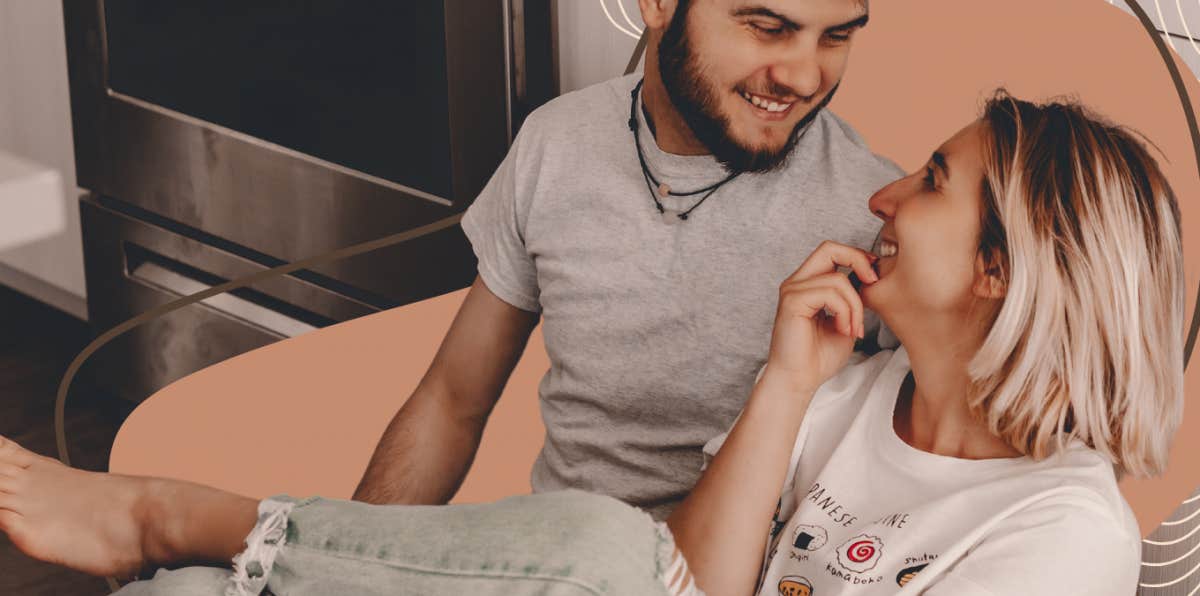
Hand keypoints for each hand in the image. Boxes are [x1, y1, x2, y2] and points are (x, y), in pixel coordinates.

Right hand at [764, 241, 878, 392]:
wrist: (799, 381)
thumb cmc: (819, 357)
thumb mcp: (845, 321)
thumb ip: (852, 298)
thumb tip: (870, 277)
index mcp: (807, 284)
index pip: (831, 251)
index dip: (856, 257)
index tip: (874, 278)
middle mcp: (796, 283)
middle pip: (829, 248)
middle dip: (858, 261)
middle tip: (873, 284)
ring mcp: (792, 291)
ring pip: (838, 279)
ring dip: (855, 306)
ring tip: (853, 329)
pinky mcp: (792, 302)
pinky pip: (830, 294)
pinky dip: (845, 312)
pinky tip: (843, 330)